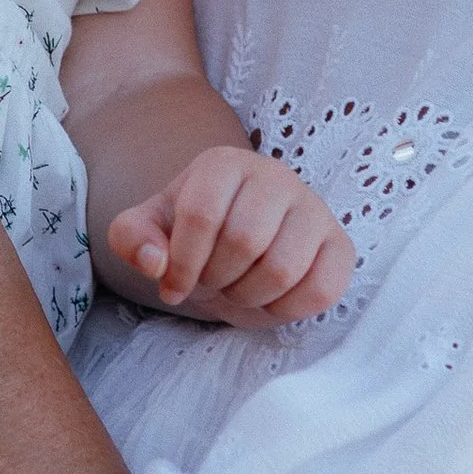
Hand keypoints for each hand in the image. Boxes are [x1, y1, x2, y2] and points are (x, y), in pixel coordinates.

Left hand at [108, 144, 354, 326]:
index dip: (182, 263)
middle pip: (244, 241)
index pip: (202, 213)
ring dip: (249, 296)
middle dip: (217, 279)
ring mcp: (314, 209)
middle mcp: (275, 176)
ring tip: (238, 288)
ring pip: (283, 269)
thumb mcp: (148, 233)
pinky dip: (286, 309)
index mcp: (224, 164)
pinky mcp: (340, 246)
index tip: (173, 285)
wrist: (235, 249)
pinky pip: (320, 290)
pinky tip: (269, 299)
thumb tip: (155, 262)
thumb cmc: (192, 239)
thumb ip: (131, 239)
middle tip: (211, 282)